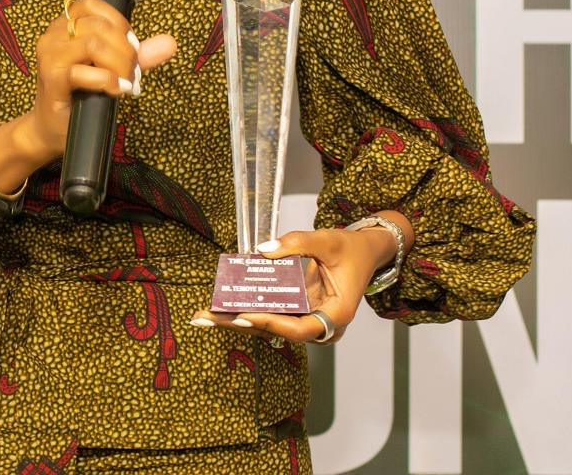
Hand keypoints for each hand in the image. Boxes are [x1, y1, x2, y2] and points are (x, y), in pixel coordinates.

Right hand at [0, 0, 176, 199]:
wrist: (52, 128)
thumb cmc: (81, 94)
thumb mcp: (112, 68)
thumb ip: (138, 54)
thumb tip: (170, 43)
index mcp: (65, 25)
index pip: (93, 5)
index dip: (118, 23)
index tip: (130, 47)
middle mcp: (54, 36)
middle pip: (99, 26)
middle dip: (125, 49)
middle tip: (132, 72)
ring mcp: (50, 57)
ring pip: (93, 44)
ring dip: (118, 64)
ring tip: (124, 82)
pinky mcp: (52, 80)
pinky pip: (82, 72)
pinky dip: (107, 80)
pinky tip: (116, 90)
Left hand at [191, 218, 410, 345]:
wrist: (366, 254)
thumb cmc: (352, 249)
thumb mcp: (328, 240)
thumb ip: (297, 243)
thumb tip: (262, 251)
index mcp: (336, 314)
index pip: (301, 328)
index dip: (272, 324)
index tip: (245, 315)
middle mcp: (321, 325)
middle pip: (277, 331)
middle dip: (240, 325)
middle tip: (207, 317)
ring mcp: (308, 319)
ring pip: (270, 326)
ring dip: (237, 320)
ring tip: (205, 313)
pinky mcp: (299, 311)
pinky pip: (272, 313)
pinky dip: (248, 308)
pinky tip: (223, 304)